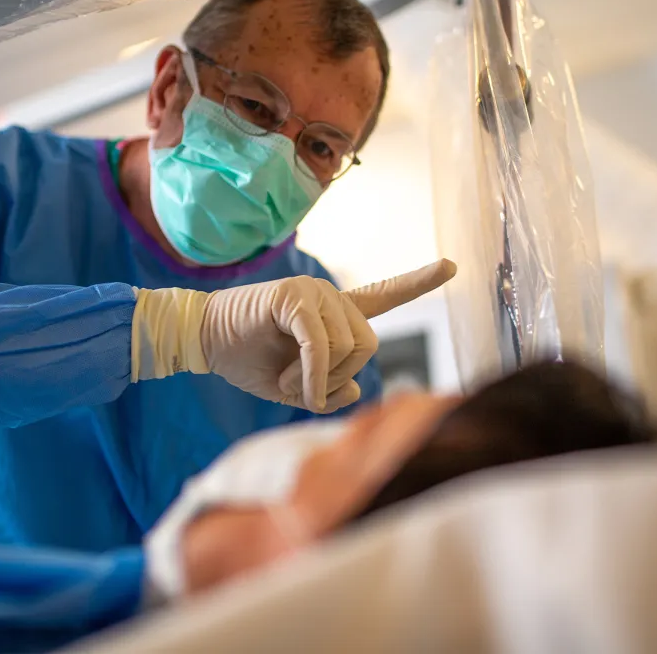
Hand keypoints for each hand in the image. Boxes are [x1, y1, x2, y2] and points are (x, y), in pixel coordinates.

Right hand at [200, 259, 456, 412]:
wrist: (205, 341)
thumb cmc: (250, 361)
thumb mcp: (297, 389)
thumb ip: (330, 392)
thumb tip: (357, 390)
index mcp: (335, 315)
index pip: (384, 296)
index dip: (416, 282)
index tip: (451, 265)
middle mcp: (331, 298)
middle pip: (369, 346)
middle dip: (338, 378)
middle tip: (301, 385)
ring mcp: (314, 292)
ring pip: (349, 348)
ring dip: (318, 379)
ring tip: (286, 375)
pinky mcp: (294, 297)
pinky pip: (320, 344)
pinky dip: (310, 375)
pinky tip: (293, 386)